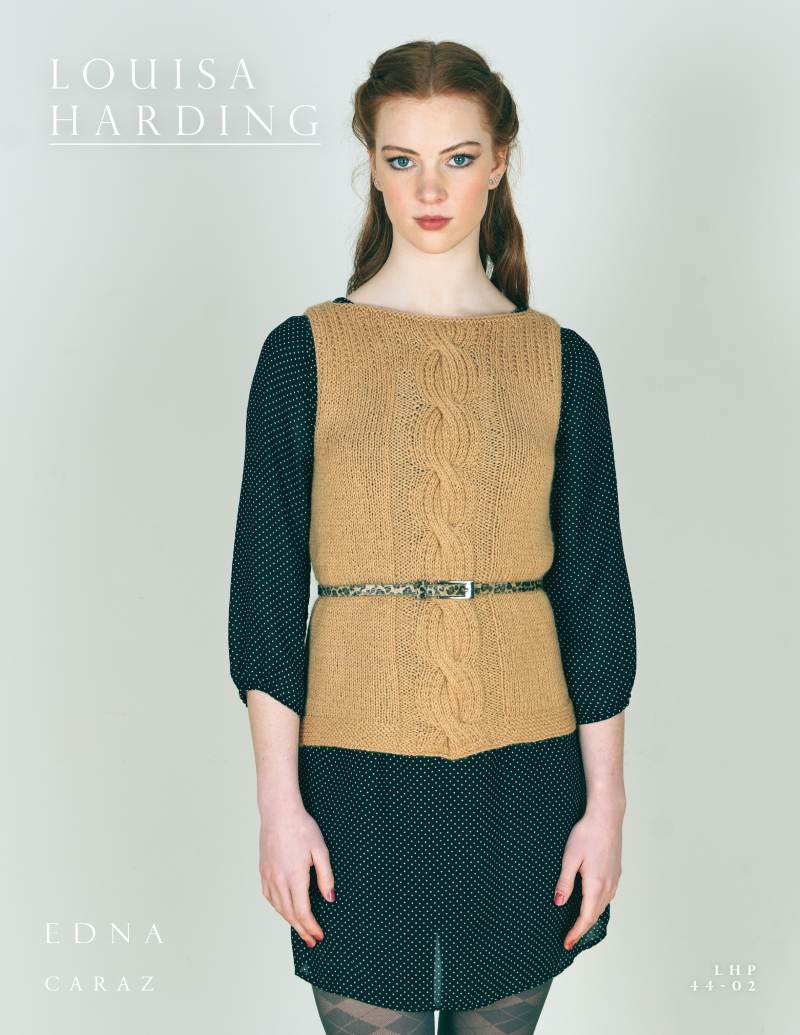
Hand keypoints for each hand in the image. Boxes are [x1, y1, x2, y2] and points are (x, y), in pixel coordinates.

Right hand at [258, 803, 335, 947]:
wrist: (279, 812)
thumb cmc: (302, 828)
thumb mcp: (320, 850)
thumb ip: (326, 876)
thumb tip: (330, 899)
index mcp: (295, 877)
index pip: (303, 912)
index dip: (311, 927)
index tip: (319, 936)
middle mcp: (279, 880)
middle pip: (290, 914)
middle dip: (302, 930)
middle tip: (311, 941)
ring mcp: (269, 876)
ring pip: (278, 907)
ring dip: (290, 921)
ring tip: (300, 929)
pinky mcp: (263, 870)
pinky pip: (269, 896)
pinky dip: (278, 908)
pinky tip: (284, 909)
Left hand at [553, 800, 622, 949]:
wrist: (606, 817)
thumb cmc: (586, 834)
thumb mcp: (570, 858)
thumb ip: (564, 882)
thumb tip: (558, 903)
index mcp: (596, 885)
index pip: (585, 917)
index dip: (576, 932)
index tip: (567, 943)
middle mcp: (608, 886)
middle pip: (595, 915)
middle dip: (582, 929)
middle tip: (569, 939)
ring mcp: (614, 879)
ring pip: (602, 906)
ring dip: (590, 917)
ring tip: (578, 925)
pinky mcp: (616, 872)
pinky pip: (607, 896)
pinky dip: (598, 906)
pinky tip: (591, 903)